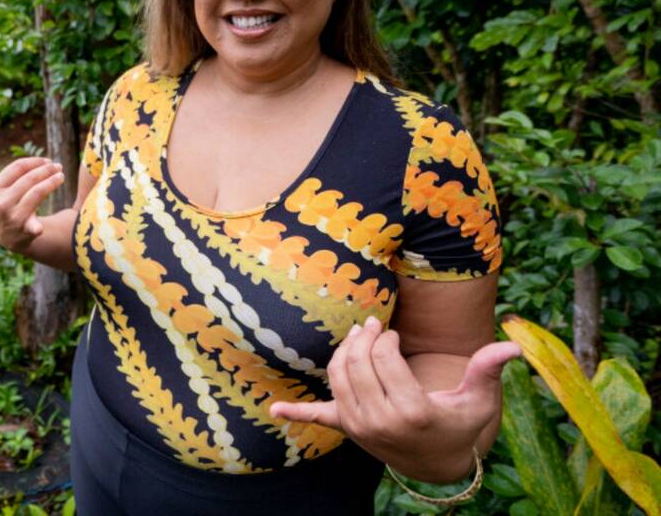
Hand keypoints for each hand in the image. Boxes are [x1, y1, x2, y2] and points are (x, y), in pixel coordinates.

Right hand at [0, 148, 65, 253]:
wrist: (7, 236)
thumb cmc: (1, 204)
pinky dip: (36, 227)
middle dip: (47, 170)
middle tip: (58, 166)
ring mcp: (13, 217)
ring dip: (52, 182)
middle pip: (30, 179)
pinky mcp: (25, 231)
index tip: (47, 161)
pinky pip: (33, 227)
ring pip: (37, 193)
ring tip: (61, 176)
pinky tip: (40, 227)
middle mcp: (1, 203)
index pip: (18, 167)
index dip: (35, 162)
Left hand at [268, 316, 521, 481]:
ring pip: (337, 375)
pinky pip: (318, 419)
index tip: (394, 333)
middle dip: (363, 336)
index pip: (384, 358)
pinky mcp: (348, 430)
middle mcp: (381, 420)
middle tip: (373, 324)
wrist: (439, 464)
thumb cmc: (460, 424)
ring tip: (357, 336)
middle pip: (357, 362)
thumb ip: (488, 370)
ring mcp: (360, 427)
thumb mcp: (478, 401)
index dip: (386, 338)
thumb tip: (512, 345)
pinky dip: (295, 415)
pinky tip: (274, 411)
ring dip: (343, 350)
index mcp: (412, 411)